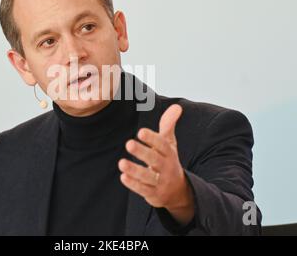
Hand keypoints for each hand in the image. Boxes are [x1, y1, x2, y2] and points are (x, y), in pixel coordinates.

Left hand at [118, 104, 193, 224]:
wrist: (178, 190)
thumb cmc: (168, 161)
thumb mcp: (170, 144)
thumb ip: (168, 125)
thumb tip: (177, 106)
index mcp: (169, 153)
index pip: (162, 145)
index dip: (152, 139)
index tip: (141, 132)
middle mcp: (166, 167)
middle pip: (155, 160)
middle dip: (142, 152)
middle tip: (128, 143)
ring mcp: (160, 182)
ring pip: (148, 177)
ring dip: (134, 170)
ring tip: (121, 163)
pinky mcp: (153, 194)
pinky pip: (143, 190)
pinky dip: (133, 184)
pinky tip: (123, 176)